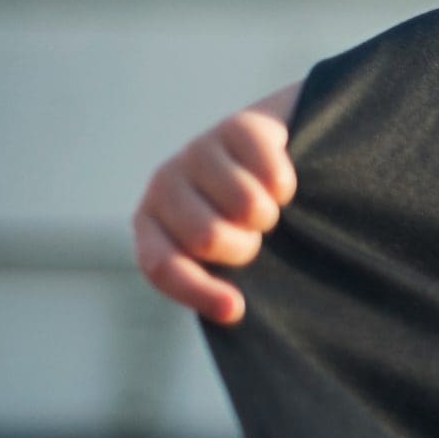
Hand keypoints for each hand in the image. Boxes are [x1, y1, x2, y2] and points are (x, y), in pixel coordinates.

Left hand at [131, 79, 301, 326]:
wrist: (274, 154)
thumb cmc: (242, 221)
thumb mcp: (221, 257)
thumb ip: (213, 283)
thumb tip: (234, 309)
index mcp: (151, 227)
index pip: (161, 266)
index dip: (199, 291)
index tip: (237, 309)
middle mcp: (164, 185)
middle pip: (208, 237)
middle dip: (244, 246)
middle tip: (252, 237)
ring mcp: (198, 152)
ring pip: (247, 207)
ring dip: (268, 216)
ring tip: (265, 210)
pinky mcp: (237, 128)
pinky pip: (273, 175)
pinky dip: (286, 188)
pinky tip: (278, 184)